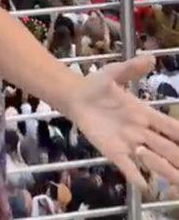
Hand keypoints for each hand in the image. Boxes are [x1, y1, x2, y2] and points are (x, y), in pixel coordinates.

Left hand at [67, 56, 178, 189]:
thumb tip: (151, 58)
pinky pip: (129, 168)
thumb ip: (131, 68)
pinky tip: (145, 187)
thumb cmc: (97, 84)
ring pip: (154, 160)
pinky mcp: (115, 152)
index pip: (170, 126)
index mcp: (145, 113)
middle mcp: (142, 131)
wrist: (76, 96)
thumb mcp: (113, 73)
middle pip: (168, 147)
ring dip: (162, 166)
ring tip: (167, 175)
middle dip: (177, 155)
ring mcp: (129, 143)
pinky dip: (138, 178)